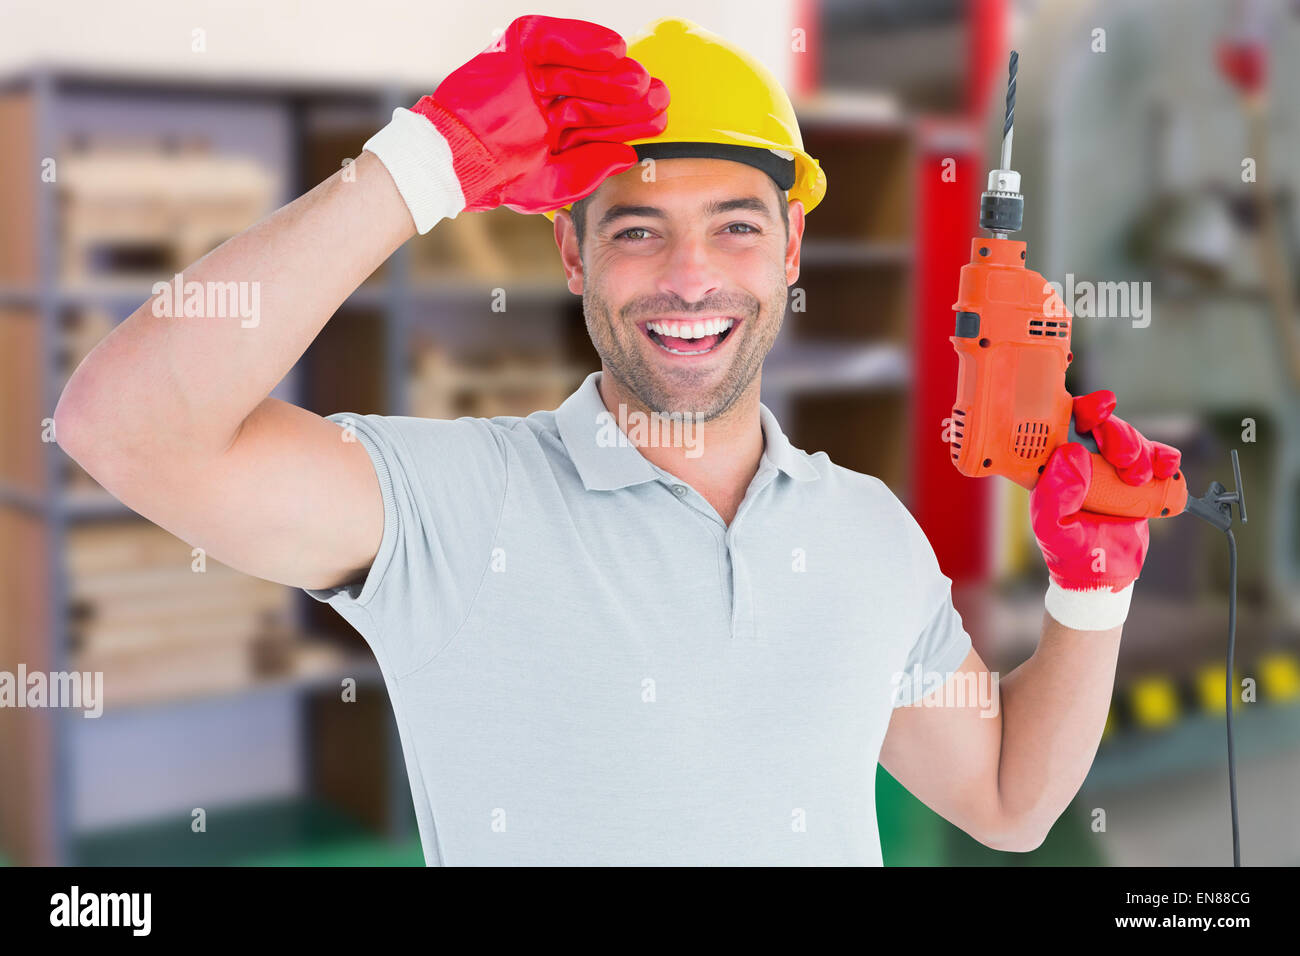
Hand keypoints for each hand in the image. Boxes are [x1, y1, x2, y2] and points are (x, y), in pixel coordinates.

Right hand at [412, 15, 667, 213]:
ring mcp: (532, 76)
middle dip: (627, 96)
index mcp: (557, 130)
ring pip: (580, 67)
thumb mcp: (554, 184)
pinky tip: (613, 51)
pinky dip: (584, 41)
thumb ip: (592, 170)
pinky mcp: (516, 52)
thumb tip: (629, 157)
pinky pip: (554, 39)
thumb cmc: (500, 179)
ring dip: (611, 71)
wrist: (454, 162)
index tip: (660, 121)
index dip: (630, 121)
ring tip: (638, 79)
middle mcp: (547, 100)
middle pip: (596, 92)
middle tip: (659, 97)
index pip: (600, 121)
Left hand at [1030, 390, 1180, 627]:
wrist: (1105, 577)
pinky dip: (1165, 457)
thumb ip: (1056, 495)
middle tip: (1127, 461)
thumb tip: (1073, 454)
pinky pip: (1157, 456)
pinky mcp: (1139, 479)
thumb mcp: (1054, 529)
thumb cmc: (1071, 554)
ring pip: (1130, 438)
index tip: (1100, 408)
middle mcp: (1081, 461)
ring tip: (1139, 478)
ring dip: (1141, 451)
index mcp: (1053, 467)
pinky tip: (1165, 468)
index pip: (1062, 424)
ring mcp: (1110, 468)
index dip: (1082, 409)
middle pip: (1102, 426)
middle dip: (1120, 435)